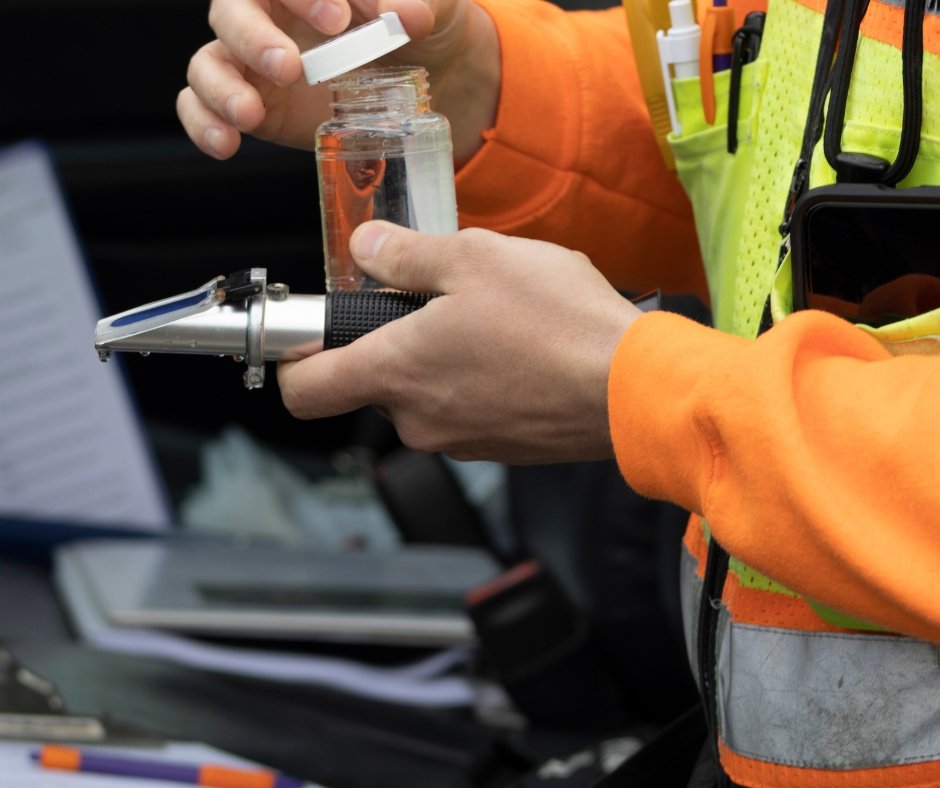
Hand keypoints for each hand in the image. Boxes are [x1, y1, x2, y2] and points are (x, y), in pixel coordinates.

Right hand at [177, 0, 498, 164]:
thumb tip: (408, 15)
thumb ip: (422, 4)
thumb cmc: (422, 28)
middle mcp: (269, 14)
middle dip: (254, 38)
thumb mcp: (435, 10)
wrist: (430, 76)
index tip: (339, 20)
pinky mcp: (254, 104)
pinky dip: (204, 124)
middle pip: (232, 11)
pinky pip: (203, 108)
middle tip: (290, 67)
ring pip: (209, 62)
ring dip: (221, 88)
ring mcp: (254, 62)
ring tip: (249, 115)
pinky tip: (225, 144)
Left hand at [277, 222, 642, 462]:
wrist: (632, 387)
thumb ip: (405, 254)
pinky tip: (520, 351)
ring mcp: (459, 439)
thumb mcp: (474, 258)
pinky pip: (465, 408)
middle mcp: (419, 419)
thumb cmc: (557, 323)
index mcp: (396, 371)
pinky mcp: (498, 448)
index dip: (294, 361)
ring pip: (425, 393)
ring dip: (442, 357)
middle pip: (373, 382)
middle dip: (395, 341)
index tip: (312, 334)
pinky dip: (477, 380)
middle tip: (439, 300)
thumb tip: (366, 249)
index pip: (303, 391)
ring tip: (493, 321)